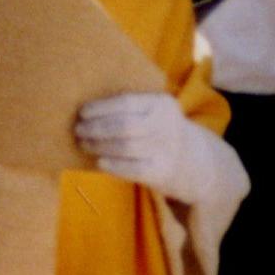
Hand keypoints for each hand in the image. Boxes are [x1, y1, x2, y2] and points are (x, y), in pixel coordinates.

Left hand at [75, 90, 218, 206]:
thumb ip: (132, 108)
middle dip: (96, 128)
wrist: (195, 162)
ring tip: (84, 144)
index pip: (126, 102)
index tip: (82, 112)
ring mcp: (165, 150)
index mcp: (161, 104)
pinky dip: (112, 166)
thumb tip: (87, 111)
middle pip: (123, 125)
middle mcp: (166, 125)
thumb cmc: (162, 133)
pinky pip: (131, 169)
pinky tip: (99, 162)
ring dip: (99, 146)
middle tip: (78, 130)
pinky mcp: (161, 172)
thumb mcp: (156, 113)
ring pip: (124, 147)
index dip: (101, 108)